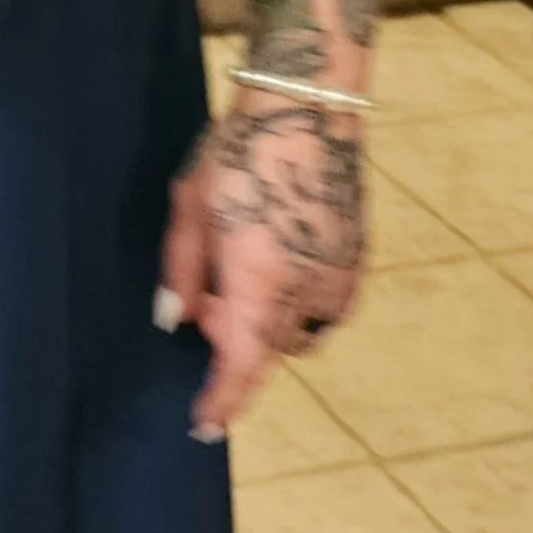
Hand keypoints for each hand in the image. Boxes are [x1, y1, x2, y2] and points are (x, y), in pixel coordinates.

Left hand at [157, 97, 366, 438]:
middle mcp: (307, 289)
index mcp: (260, 279)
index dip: (222, 401)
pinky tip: (277, 264)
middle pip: (267, 351)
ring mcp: (340, 277)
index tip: (204, 425)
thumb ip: (182, 272)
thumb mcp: (192, 207)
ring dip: (267, 325)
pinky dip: (298, 305)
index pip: (241, 365)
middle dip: (233, 344)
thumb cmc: (239, 149)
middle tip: (206, 305)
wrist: (309, 107)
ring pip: (299, 333)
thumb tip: (174, 322)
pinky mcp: (358, 261)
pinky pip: (326, 308)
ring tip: (242, 276)